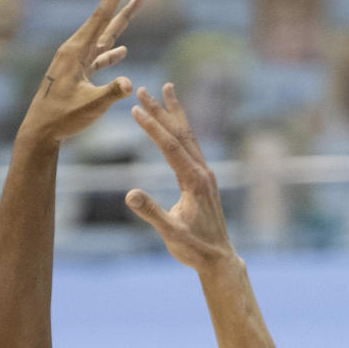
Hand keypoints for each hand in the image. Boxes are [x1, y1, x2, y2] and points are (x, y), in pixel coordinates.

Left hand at [19, 0, 140, 144]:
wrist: (40, 132)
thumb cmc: (62, 118)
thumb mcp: (90, 106)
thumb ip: (111, 93)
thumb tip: (129, 84)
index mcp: (76, 50)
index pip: (102, 14)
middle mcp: (75, 50)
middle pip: (104, 18)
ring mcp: (76, 62)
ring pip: (104, 37)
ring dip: (121, 22)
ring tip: (137, 3)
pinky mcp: (77, 75)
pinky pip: (98, 58)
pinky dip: (111, 53)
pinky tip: (122, 50)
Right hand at [125, 84, 237, 271]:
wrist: (218, 259)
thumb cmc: (194, 249)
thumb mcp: (170, 233)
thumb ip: (151, 212)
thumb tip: (130, 194)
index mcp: (194, 181)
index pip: (170, 147)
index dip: (152, 127)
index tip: (135, 109)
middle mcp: (202, 172)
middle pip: (179, 133)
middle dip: (160, 110)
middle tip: (142, 89)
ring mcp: (205, 174)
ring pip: (188, 136)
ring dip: (174, 113)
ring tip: (166, 89)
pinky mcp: (204, 179)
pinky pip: (191, 146)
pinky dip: (181, 129)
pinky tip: (175, 123)